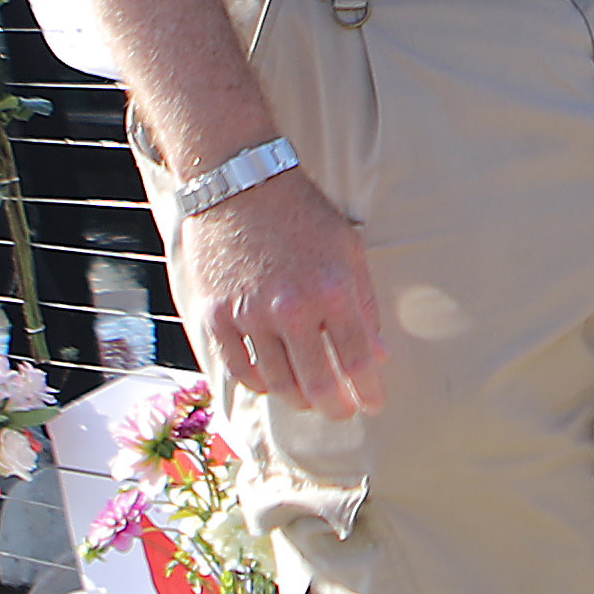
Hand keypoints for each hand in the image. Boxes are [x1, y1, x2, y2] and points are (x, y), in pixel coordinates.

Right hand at [168, 168, 384, 417]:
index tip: (374, 405)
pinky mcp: (214, 315)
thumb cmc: (301, 213)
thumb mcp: (347, 249)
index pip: (358, 361)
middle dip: (335, 407)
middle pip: (317, 384)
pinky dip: (259, 383)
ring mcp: (249, 315)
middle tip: (341, 411)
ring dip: (298, 397)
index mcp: (332, 289)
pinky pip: (239, 370)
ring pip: (277, 383)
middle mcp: (291, 308)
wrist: (239, 182)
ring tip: (308, 397)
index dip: (370, 392)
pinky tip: (271, 380)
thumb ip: (364, 305)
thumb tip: (379, 356)